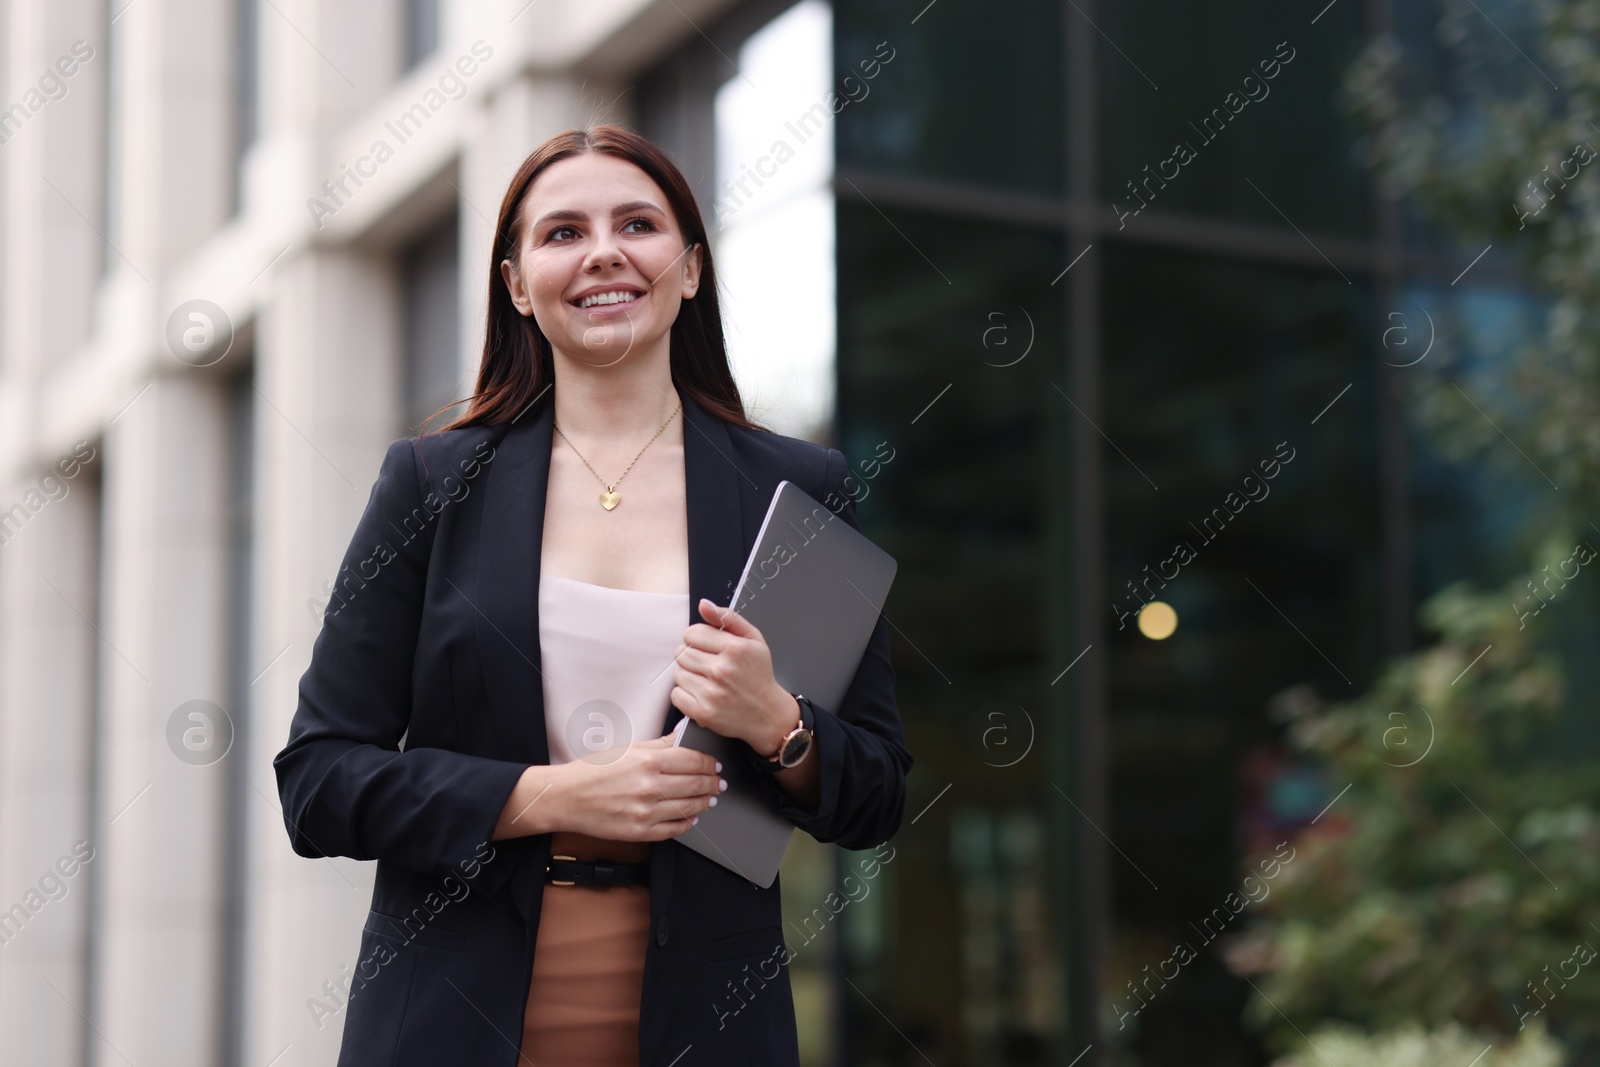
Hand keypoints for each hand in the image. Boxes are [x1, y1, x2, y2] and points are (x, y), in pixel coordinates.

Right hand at [538, 735, 725, 841]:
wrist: (566, 798)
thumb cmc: (593, 771)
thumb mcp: (628, 748)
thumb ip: (660, 744)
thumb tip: (684, 735)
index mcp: (647, 762)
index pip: (693, 761)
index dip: (709, 763)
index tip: (714, 764)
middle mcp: (649, 787)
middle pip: (695, 784)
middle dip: (712, 783)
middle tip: (719, 782)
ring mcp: (645, 812)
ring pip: (689, 808)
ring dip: (705, 803)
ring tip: (710, 798)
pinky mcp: (640, 832)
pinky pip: (674, 829)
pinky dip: (687, 823)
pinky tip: (692, 817)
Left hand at [671, 598, 799, 756]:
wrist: (768, 715)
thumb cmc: (759, 676)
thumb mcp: (754, 640)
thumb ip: (728, 618)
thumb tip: (704, 605)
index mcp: (734, 649)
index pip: (692, 633)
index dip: (698, 639)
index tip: (707, 647)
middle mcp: (722, 670)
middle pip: (682, 653)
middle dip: (693, 657)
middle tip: (708, 665)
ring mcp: (712, 693)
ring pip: (678, 673)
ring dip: (689, 676)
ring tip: (707, 681)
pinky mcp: (703, 713)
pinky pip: (676, 695)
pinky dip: (685, 695)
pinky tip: (702, 694)